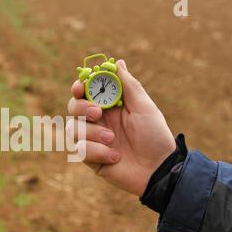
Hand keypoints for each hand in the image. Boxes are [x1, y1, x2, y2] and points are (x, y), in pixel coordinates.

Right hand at [66, 60, 175, 195]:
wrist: (158, 169)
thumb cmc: (154, 136)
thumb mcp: (143, 106)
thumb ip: (128, 84)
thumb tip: (116, 62)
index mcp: (109, 106)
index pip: (85, 91)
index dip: (79, 86)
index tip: (81, 86)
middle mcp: (97, 121)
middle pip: (73, 107)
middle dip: (81, 108)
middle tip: (98, 113)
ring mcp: (92, 140)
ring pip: (73, 129)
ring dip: (92, 133)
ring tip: (112, 140)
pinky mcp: (90, 158)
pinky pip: (80, 150)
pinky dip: (97, 152)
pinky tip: (115, 157)